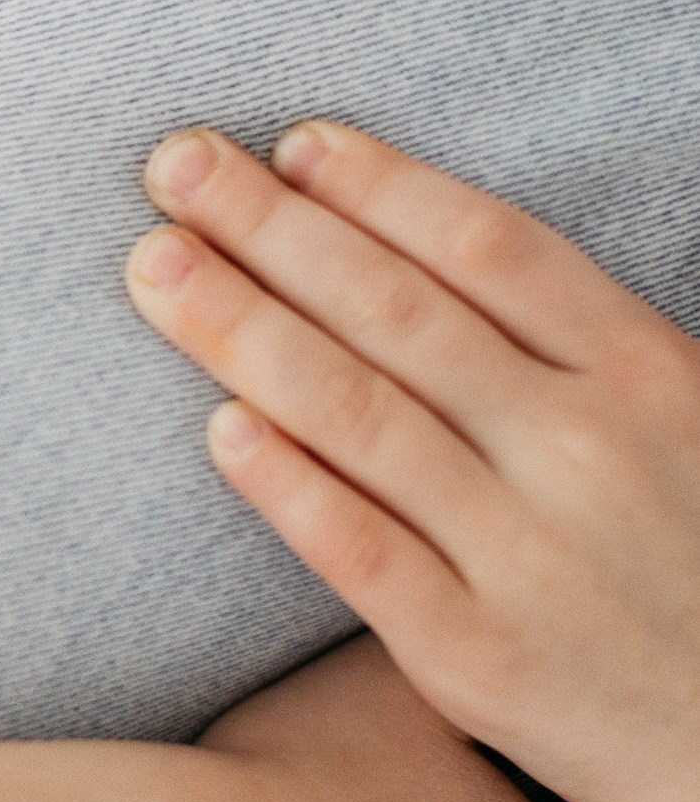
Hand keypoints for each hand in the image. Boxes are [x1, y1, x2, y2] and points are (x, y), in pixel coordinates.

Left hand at [124, 120, 699, 801]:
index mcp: (647, 374)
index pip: (489, 249)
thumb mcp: (679, 423)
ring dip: (243, 329)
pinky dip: (287, 484)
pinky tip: (216, 427)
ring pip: (361, 415)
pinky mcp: (477, 655)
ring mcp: (531, 554)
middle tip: (173, 167)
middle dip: (273, 228)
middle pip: (400, 311)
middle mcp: (587, 450)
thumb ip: (573, 343)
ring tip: (154, 267)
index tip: (289, 145)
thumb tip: (416, 237)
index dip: (381, 188)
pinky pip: (359, 551)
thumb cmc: (686, 559)